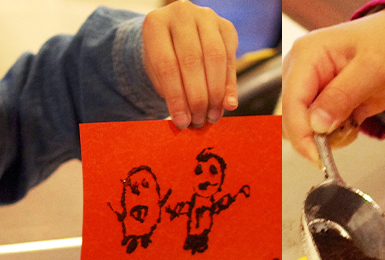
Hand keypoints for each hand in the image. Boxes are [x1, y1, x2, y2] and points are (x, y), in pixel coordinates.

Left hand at [142, 0, 238, 128]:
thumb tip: (187, 120)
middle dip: (197, 97)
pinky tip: (228, 104)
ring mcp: (206, 16)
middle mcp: (181, 13)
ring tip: (212, 116)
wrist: (176, 35)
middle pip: (191, 60)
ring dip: (215, 92)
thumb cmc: (164, 58)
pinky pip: (230, 59)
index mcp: (155, 24)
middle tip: (198, 120)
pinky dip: (230, 85)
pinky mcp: (226, 26)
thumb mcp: (157, 73)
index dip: (176, 97)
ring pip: (215, 58)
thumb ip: (170, 91)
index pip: (166, 65)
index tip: (181, 121)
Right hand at [282, 8, 384, 161]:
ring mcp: (302, 88)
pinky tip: (349, 119)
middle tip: (349, 129)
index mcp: (307, 55)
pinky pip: (312, 131)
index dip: (302, 133)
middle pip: (291, 120)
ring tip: (354, 117)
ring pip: (301, 129)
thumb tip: (317, 125)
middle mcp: (297, 71)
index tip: (319, 157)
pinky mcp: (310, 103)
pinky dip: (333, 134)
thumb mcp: (373, 69)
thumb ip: (343, 96)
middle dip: (319, 135)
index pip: (292, 102)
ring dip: (329, 135)